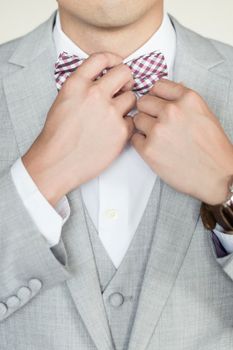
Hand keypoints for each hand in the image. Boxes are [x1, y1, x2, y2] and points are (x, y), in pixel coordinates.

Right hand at [22, 52, 135, 205]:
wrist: (57, 163)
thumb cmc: (57, 136)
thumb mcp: (63, 101)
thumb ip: (82, 87)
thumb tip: (103, 80)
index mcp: (77, 84)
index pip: (102, 58)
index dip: (113, 59)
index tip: (117, 64)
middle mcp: (95, 94)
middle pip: (125, 72)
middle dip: (126, 79)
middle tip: (123, 89)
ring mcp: (110, 113)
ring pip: (132, 97)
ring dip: (126, 104)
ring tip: (113, 116)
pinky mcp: (120, 132)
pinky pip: (132, 120)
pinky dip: (126, 125)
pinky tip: (112, 132)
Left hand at [132, 79, 232, 204]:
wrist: (217, 176)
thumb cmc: (213, 149)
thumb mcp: (204, 114)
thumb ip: (184, 102)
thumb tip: (168, 93)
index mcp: (188, 99)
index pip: (158, 86)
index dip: (156, 96)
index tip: (157, 103)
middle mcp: (172, 111)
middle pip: (143, 101)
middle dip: (148, 111)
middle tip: (156, 122)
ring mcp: (158, 130)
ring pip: (136, 119)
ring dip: (143, 127)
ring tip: (158, 137)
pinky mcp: (148, 149)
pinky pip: (134, 138)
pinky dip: (141, 143)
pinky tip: (155, 148)